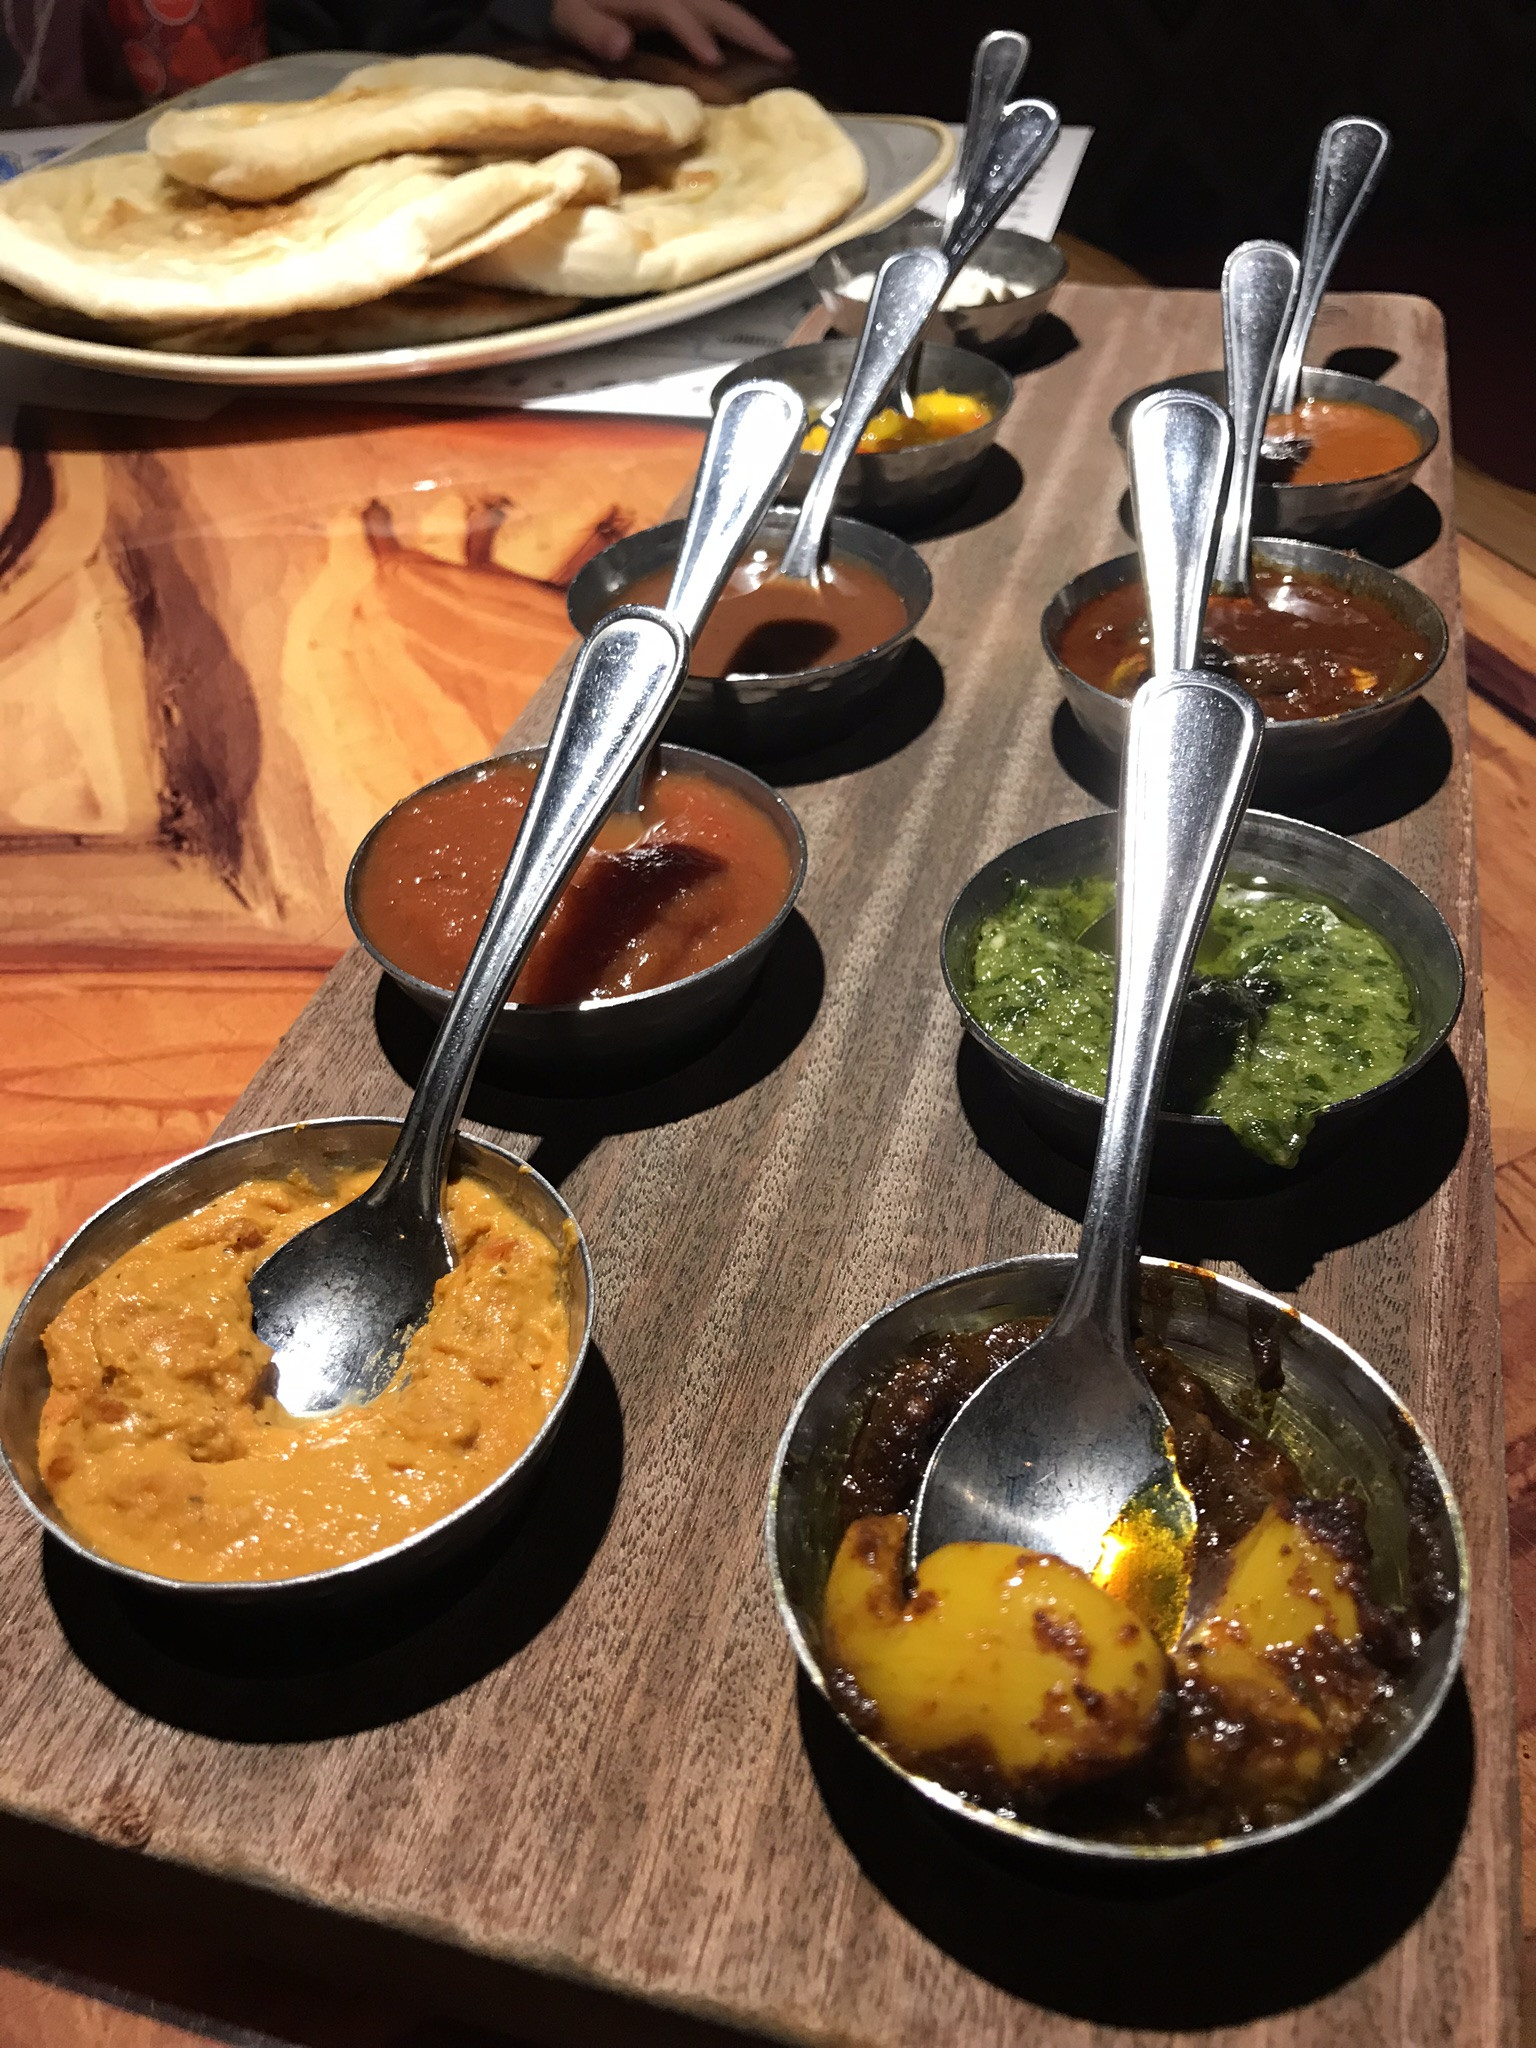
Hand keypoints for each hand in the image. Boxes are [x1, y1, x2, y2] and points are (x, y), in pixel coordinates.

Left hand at [548, 0, 792, 66]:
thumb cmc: (568, 6)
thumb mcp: (571, 17)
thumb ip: (593, 30)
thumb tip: (621, 45)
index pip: (678, 12)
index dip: (695, 33)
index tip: (714, 61)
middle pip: (716, 6)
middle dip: (749, 31)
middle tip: (785, 58)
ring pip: (722, 7)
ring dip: (752, 30)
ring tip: (783, 55)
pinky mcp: (679, 4)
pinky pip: (715, 10)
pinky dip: (737, 25)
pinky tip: (756, 43)